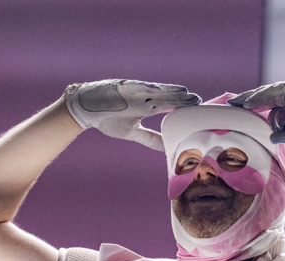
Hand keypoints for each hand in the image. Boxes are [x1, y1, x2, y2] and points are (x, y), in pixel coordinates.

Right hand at [64, 79, 200, 150]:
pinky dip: (148, 88)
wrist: (86, 109)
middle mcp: (143, 98)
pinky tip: (161, 89)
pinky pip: (136, 87)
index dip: (182, 107)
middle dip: (181, 99)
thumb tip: (165, 149)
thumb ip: (149, 139)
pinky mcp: (123, 87)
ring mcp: (134, 91)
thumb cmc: (108, 119)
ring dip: (169, 91)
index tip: (197, 110)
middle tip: (198, 100)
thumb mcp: (131, 132)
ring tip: (184, 92)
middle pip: (166, 98)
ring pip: (155, 91)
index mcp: (146, 108)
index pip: (168, 107)